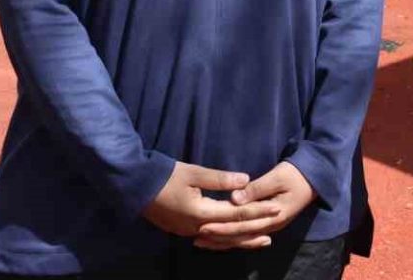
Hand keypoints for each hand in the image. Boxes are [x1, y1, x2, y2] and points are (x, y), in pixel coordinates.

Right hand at [143, 162, 275, 240]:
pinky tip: (236, 237)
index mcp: (201, 213)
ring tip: (263, 238)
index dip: (258, 210)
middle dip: (256, 227)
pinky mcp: (183, 230)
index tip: (276, 207)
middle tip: (277, 222)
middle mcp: (197, 228)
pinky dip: (227, 239)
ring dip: (243, 238)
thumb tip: (246, 181)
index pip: (236, 214)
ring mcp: (189, 231)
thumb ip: (220, 179)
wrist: (135, 187)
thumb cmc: (164, 176)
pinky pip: (212, 238)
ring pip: (223, 239)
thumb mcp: (193, 173)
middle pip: (232, 231)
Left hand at [194, 161, 315, 250]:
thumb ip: (256, 188)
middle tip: (198, 237)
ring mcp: (270, 225)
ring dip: (224, 240)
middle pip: (241, 236)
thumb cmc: (296, 174)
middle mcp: (272, 225)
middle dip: (219, 236)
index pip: (244, 225)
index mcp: (274, 215)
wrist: (315, 177)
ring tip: (203, 241)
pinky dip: (233, 236)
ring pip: (243, 237)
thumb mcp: (277, 177)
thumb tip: (235, 198)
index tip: (204, 226)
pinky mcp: (268, 222)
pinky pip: (247, 233)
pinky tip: (219, 237)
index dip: (224, 227)